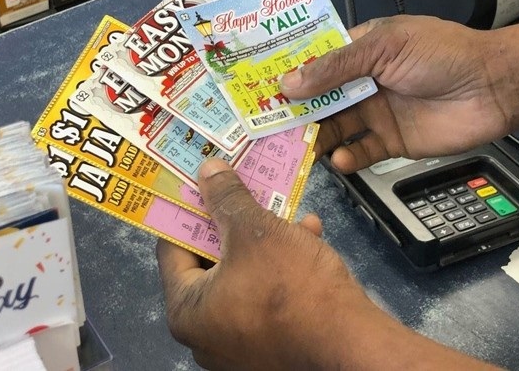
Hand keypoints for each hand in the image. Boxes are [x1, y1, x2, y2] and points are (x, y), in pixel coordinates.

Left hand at [157, 159, 502, 369]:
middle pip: (212, 264)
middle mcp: (205, 334)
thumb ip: (227, 199)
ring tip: (287, 212)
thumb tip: (207, 172)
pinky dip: (283, 268)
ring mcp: (239, 344)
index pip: (171, 249)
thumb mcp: (257, 231)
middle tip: (245, 192)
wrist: (347, 341)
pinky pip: (268, 297)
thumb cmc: (291, 286)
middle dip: (235, 224)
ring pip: (245, 277)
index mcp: (186, 311)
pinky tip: (309, 238)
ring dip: (266, 241)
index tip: (201, 185)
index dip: (187, 211)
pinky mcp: (273, 346)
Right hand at [280, 16, 511, 172]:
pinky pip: (361, 152)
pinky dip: (348, 158)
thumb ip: (338, 67)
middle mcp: (364, 82)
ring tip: (297, 149)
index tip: (256, 88)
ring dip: (316, 138)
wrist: (493, 86)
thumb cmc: (441, 54)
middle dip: (295, 112)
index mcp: (361, 51)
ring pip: (335, 128)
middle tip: (266, 128)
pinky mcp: (392, 143)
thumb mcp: (385, 48)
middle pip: (319, 100)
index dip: (289, 74)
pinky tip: (341, 159)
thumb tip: (289, 82)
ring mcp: (377, 114)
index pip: (316, 62)